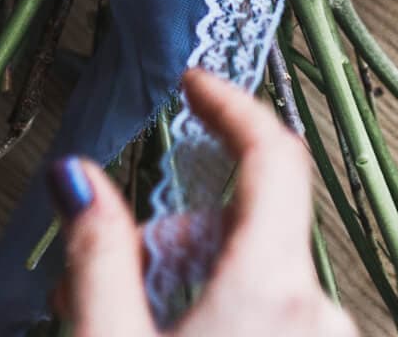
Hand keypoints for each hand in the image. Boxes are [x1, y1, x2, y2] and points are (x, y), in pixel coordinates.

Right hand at [51, 68, 356, 336]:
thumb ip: (97, 258)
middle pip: (248, 224)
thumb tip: (78, 180)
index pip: (272, 155)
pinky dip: (220, 315)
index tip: (196, 83)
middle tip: (112, 266)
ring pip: (255, 276)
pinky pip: (271, 318)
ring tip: (127, 321)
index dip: (231, 107)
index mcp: (273, 290)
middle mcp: (319, 314)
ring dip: (191, 280)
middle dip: (175, 229)